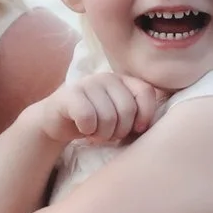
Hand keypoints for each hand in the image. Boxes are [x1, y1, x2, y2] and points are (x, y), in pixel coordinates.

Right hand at [27, 72, 167, 147]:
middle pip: (128, 110)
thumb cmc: (95, 121)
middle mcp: (107, 77)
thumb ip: (138, 115)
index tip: (137, 129)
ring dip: (102, 134)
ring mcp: (88, 83)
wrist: (56, 121)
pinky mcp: (70, 94)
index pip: (146, 92)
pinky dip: (88, 130)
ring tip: (96, 133)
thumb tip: (156, 126)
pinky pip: (88, 117)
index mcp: (124, 80)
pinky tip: (83, 130)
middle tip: (109, 134)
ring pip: (108, 117)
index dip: (145, 115)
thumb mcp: (120, 116)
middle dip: (120, 131)